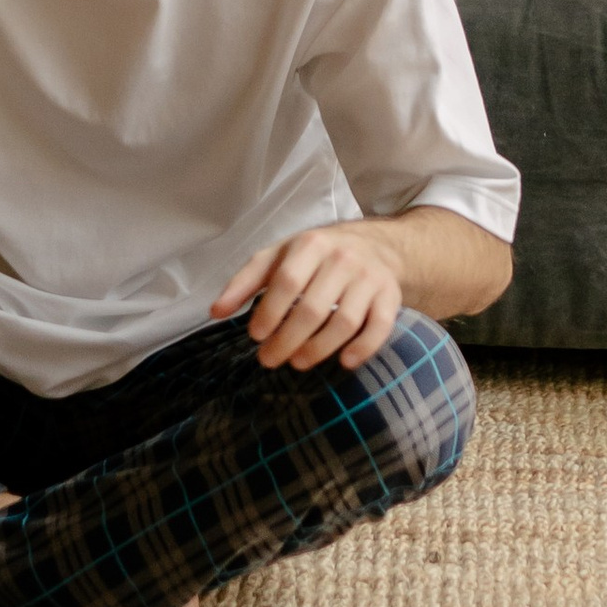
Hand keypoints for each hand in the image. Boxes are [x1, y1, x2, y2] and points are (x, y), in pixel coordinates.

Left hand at [213, 221, 405, 372]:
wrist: (376, 245)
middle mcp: (342, 258)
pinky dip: (363, 348)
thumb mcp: (278, 257)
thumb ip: (245, 282)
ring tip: (298, 362)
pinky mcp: (390, 296)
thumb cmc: (316, 255)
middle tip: (269, 360)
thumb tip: (215, 313)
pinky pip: (380, 327)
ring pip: (346, 321)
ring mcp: (370, 278)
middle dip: (288, 339)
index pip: (287, 282)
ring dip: (319, 348)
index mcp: (310, 244)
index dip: (270, 313)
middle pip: (314, 308)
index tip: (256, 337)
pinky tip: (344, 362)